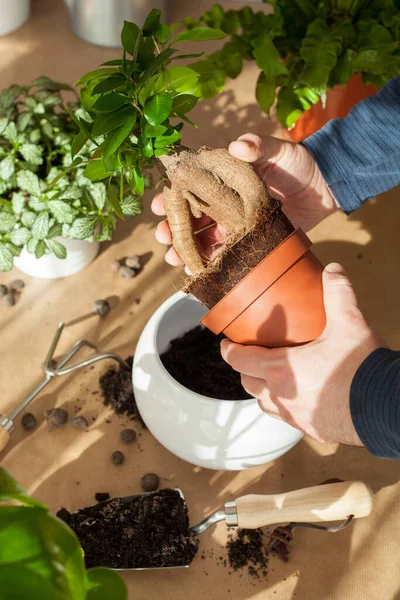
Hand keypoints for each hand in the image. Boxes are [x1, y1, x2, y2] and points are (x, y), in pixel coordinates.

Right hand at [151, 132, 338, 267]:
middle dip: (174, 227)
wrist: (325, 186)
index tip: (158, 205)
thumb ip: (260, 146)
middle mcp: (226, 202)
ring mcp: (236, 224)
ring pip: (204, 238)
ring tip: (174, 260)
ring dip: (187, 249)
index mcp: (225, 179)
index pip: (192, 187)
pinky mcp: (250, 241)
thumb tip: (238, 146)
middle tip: (163, 237)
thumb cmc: (299, 163)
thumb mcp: (280, 150)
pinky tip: (197, 272)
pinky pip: (226, 253)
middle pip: (192, 217)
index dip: (173, 196)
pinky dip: (211, 263)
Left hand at [220, 264, 382, 445]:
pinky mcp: (312, 430)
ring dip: (263, 391)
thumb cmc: (362, 368)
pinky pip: (289, 419)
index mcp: (281, 369)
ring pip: (266, 405)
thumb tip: (332, 269)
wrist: (387, 407)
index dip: (229, 351)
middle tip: (250, 357)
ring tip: (272, 378)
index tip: (225, 344)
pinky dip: (286, 407)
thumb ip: (337, 293)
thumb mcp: (349, 323)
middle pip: (248, 384)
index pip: (240, 360)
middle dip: (245, 370)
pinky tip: (300, 397)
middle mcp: (282, 396)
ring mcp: (296, 417)